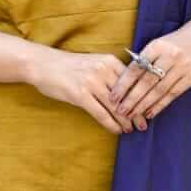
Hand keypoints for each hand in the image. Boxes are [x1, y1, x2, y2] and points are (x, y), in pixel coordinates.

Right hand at [27, 47, 142, 134]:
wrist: (43, 64)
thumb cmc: (69, 66)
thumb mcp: (94, 62)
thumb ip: (110, 73)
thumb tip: (128, 92)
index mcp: (109, 60)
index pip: (133, 81)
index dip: (142, 97)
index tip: (148, 108)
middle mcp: (103, 70)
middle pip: (127, 95)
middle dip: (137, 112)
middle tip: (144, 124)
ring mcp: (91, 82)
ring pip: (116, 106)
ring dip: (125, 121)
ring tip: (131, 130)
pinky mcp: (80, 94)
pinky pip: (101, 113)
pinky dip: (111, 124)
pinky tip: (116, 130)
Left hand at [108, 14, 190, 125]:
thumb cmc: (176, 42)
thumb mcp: (159, 44)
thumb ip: (144, 59)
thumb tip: (124, 81)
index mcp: (157, 46)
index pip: (136, 68)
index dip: (123, 84)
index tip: (113, 97)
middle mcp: (170, 56)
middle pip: (147, 81)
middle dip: (132, 98)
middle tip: (120, 111)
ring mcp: (183, 67)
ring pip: (159, 90)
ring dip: (144, 105)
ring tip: (132, 115)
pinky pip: (173, 94)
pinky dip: (160, 105)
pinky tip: (150, 113)